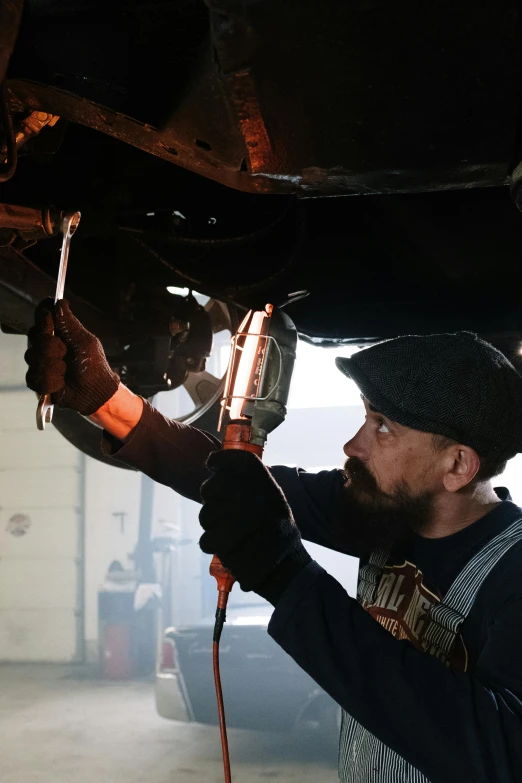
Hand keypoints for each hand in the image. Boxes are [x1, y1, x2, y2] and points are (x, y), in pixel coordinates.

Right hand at [25, 298, 119, 415]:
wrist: (94, 392)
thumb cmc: (93, 365)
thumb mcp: (85, 342)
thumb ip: (70, 324)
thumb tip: (60, 302)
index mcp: (58, 332)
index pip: (43, 315)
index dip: (44, 317)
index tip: (50, 319)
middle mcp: (46, 344)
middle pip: (34, 335)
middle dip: (52, 346)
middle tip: (66, 353)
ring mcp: (40, 361)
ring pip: (33, 356)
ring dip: (54, 366)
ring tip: (66, 371)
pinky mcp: (37, 379)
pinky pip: (34, 376)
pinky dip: (51, 381)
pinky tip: (61, 383)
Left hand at [199, 449, 310, 597]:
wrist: (284, 567)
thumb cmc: (277, 531)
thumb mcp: (272, 499)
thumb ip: (249, 483)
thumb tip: (218, 469)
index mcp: (264, 483)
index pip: (237, 459)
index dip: (220, 459)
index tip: (212, 462)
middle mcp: (249, 495)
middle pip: (210, 486)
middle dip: (210, 497)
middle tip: (221, 508)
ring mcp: (235, 517)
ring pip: (205, 514)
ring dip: (212, 524)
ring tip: (230, 532)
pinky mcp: (223, 541)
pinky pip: (205, 538)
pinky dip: (213, 545)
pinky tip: (228, 547)